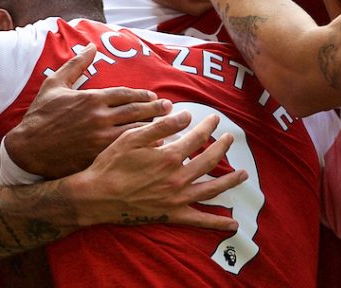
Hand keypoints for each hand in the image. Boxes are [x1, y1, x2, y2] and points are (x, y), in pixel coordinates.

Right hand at [4, 45, 172, 177]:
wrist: (26, 148)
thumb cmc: (40, 115)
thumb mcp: (54, 84)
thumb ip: (75, 65)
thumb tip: (90, 46)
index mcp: (92, 98)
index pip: (125, 94)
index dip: (142, 95)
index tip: (154, 97)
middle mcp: (99, 117)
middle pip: (135, 111)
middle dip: (155, 109)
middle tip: (170, 108)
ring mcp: (99, 138)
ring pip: (134, 131)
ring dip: (154, 128)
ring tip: (169, 126)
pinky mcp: (97, 156)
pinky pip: (125, 150)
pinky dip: (141, 147)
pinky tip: (153, 147)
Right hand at [65, 111, 246, 230]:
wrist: (96, 196)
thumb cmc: (111, 164)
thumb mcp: (133, 137)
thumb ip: (162, 125)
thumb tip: (186, 115)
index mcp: (170, 156)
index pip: (197, 137)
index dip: (208, 126)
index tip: (215, 119)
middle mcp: (178, 178)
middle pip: (209, 160)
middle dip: (222, 147)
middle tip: (230, 138)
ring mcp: (177, 198)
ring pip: (212, 189)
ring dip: (230, 181)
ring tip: (244, 174)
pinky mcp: (172, 215)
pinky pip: (199, 220)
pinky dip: (217, 224)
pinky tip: (233, 225)